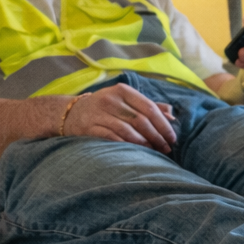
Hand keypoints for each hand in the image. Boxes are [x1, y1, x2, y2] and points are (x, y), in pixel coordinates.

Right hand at [62, 83, 177, 152]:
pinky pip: (113, 139)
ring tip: (155, 152)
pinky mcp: (90, 128)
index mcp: (122, 91)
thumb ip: (148, 105)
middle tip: (166, 148)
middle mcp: (110, 100)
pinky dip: (128, 146)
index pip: (149, 107)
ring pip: (128, 131)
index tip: (172, 137)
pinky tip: (137, 152)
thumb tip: (171, 115)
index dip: (163, 124)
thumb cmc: (106, 108)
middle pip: (140, 120)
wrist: (71, 113)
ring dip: (144, 143)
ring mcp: (99, 114)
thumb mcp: (125, 101)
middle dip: (157, 136)